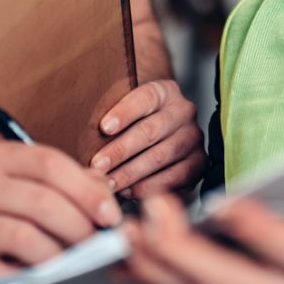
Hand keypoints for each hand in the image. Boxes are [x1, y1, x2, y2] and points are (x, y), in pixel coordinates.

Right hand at [0, 141, 121, 283]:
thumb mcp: (22, 191)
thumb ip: (64, 187)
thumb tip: (105, 197)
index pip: (48, 163)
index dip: (87, 190)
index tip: (111, 216)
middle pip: (41, 201)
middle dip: (80, 228)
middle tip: (100, 248)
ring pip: (25, 237)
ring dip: (61, 257)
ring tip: (77, 267)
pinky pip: (3, 272)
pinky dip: (33, 280)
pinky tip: (47, 282)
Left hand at [91, 80, 206, 198]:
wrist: (165, 132)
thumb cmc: (134, 123)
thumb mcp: (126, 111)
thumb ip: (111, 119)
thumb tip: (84, 137)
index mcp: (165, 91)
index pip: (145, 97)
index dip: (125, 112)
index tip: (103, 127)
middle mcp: (184, 111)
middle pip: (151, 130)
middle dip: (121, 150)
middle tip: (98, 165)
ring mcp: (194, 137)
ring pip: (161, 156)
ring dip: (131, 172)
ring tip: (109, 183)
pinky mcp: (199, 162)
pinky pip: (175, 177)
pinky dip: (150, 186)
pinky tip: (130, 192)